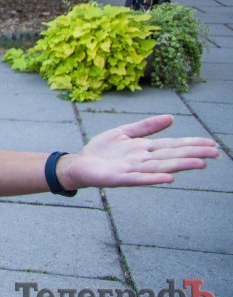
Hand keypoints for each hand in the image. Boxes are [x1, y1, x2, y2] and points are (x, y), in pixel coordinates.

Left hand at [60, 114, 219, 189]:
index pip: (172, 146)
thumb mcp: (124, 132)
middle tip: (215, 153)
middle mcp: (143, 160)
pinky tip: (169, 179)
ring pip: (160, 167)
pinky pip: (139, 179)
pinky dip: (154, 179)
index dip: (191, 144)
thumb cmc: (103, 150)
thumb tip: (171, 118)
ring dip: (180, 166)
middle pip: (172, 156)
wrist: (80, 163)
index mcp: (145, 149)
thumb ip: (146, 126)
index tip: (212, 143)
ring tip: (200, 163)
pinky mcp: (120, 179)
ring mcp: (133, 170)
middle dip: (193, 154)